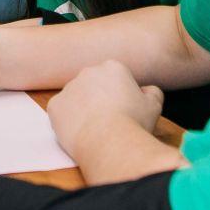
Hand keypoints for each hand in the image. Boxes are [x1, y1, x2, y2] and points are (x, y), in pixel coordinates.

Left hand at [46, 61, 163, 160]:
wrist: (110, 142)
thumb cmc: (134, 123)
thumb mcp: (154, 106)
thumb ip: (152, 92)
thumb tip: (146, 90)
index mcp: (112, 67)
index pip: (115, 78)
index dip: (121, 96)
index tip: (126, 111)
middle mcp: (88, 72)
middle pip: (94, 85)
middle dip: (100, 99)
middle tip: (110, 121)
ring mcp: (68, 88)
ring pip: (76, 99)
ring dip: (83, 110)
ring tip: (96, 130)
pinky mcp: (54, 106)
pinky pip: (61, 112)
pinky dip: (68, 122)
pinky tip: (81, 132)